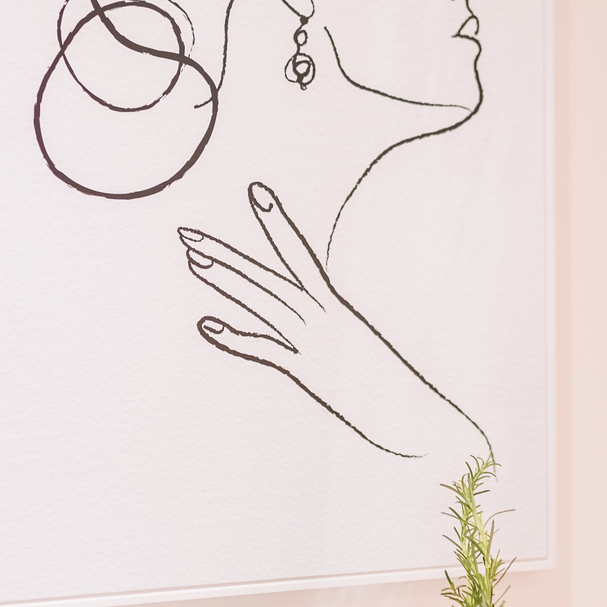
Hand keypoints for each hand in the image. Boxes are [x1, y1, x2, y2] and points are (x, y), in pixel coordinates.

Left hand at [178, 182, 489, 458]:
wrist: (421, 414)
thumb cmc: (389, 385)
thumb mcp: (356, 348)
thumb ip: (332, 333)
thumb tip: (317, 325)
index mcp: (335, 307)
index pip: (300, 254)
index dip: (278, 222)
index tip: (255, 191)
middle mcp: (323, 316)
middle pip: (266, 277)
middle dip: (226, 254)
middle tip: (186, 233)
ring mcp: (315, 342)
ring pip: (265, 302)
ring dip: (228, 280)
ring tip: (193, 259)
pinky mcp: (309, 371)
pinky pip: (268, 350)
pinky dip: (237, 338)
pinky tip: (206, 324)